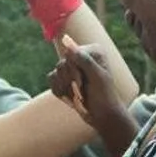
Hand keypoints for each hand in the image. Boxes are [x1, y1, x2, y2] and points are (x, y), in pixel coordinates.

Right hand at [49, 35, 135, 155]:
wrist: (103, 116)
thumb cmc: (104, 97)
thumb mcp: (96, 77)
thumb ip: (83, 59)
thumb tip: (65, 40)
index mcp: (93, 52)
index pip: (70, 54)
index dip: (73, 70)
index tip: (82, 84)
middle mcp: (82, 57)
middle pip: (61, 64)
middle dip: (70, 82)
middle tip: (81, 92)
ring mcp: (73, 68)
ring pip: (55, 73)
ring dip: (65, 89)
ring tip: (78, 96)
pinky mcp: (65, 78)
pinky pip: (51, 80)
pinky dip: (59, 92)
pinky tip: (71, 98)